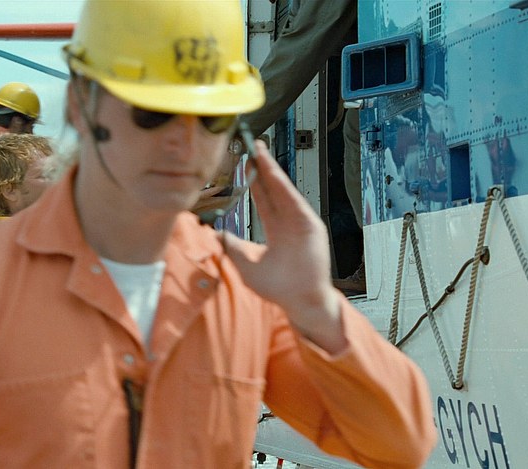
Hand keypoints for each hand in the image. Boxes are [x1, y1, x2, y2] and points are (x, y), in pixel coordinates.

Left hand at [223, 140, 344, 351]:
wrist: (300, 302)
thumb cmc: (278, 288)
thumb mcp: (246, 264)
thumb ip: (232, 247)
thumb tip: (217, 233)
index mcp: (276, 230)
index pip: (263, 199)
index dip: (254, 181)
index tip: (245, 164)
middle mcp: (288, 222)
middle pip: (273, 189)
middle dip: (263, 167)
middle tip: (252, 146)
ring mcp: (300, 223)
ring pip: (283, 190)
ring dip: (272, 170)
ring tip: (260, 151)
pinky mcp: (311, 226)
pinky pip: (294, 201)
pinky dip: (283, 185)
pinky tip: (272, 172)